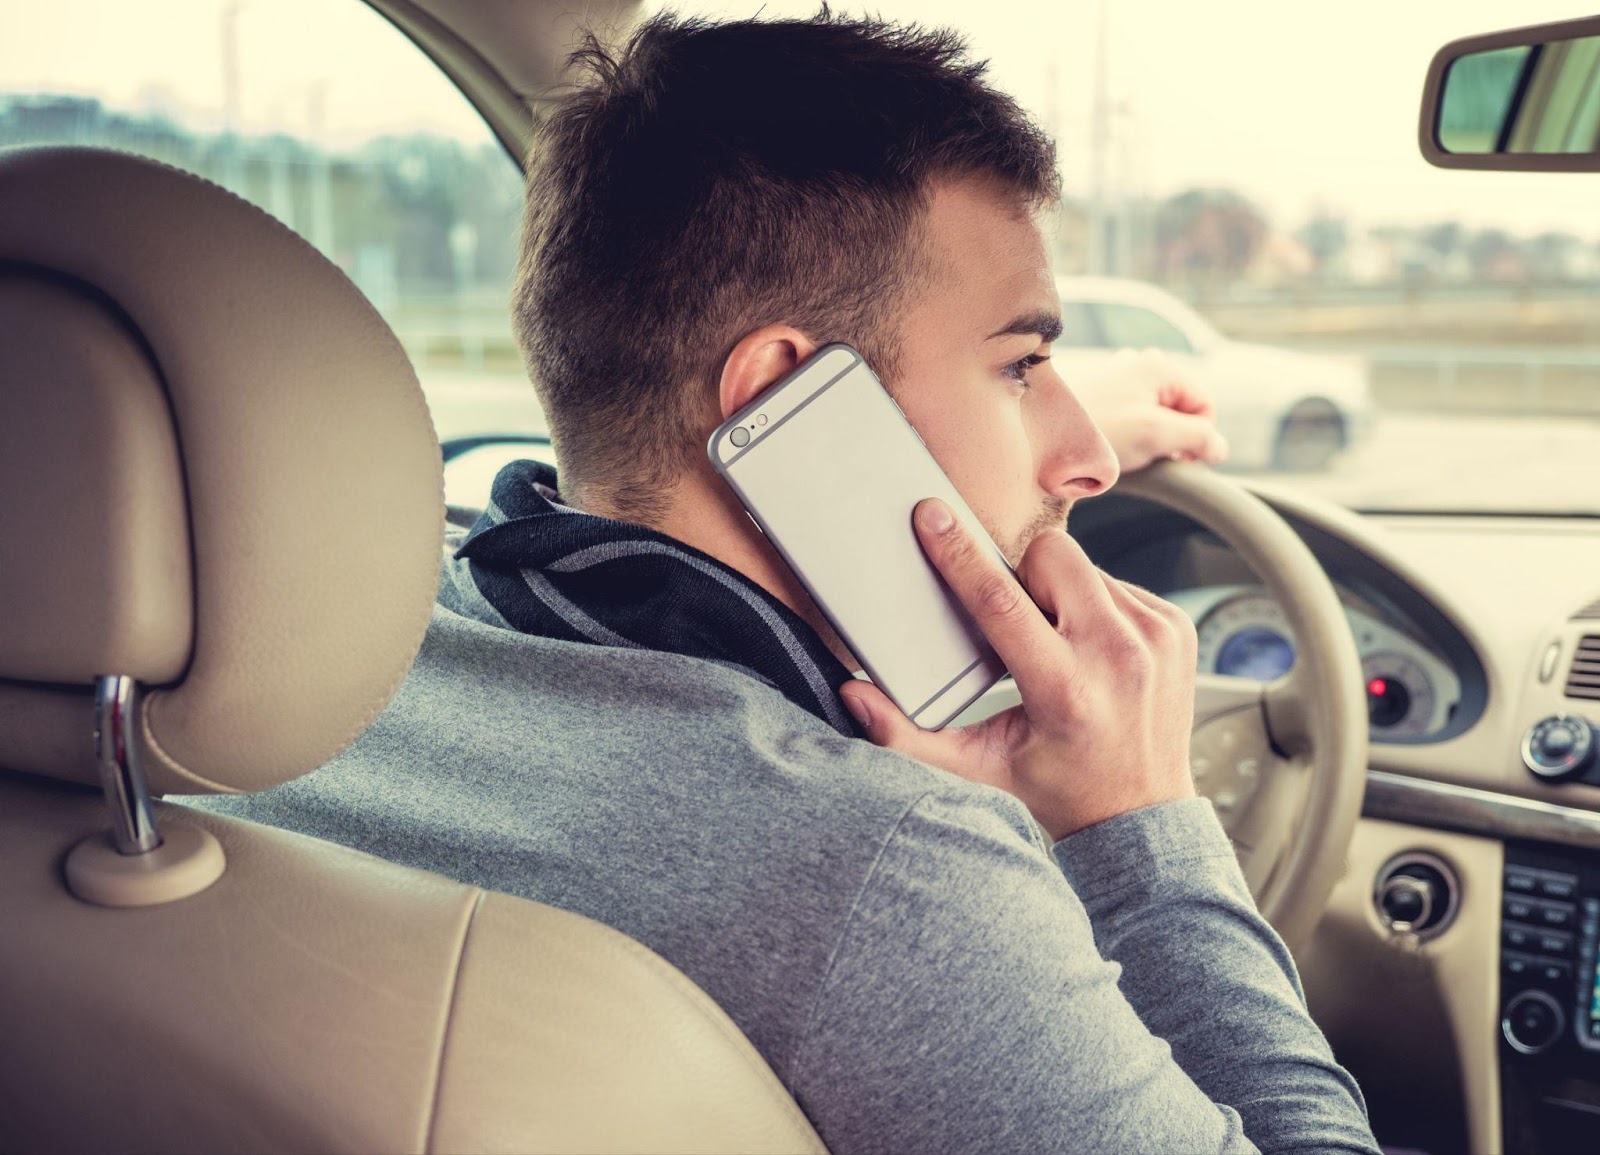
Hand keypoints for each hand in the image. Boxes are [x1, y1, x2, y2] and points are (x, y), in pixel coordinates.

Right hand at [839, 499, 1197, 840]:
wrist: (1143, 815)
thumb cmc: (1056, 788)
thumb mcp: (979, 767)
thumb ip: (908, 736)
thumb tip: (852, 696)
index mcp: (1064, 690)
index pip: (1001, 601)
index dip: (959, 554)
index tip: (931, 515)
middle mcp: (1118, 657)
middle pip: (1051, 556)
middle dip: (1024, 575)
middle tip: (1018, 621)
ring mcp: (1156, 638)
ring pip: (1086, 566)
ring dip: (1060, 593)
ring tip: (1059, 644)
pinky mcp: (1178, 627)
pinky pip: (1118, 584)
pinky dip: (1095, 605)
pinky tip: (1090, 648)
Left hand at [1072, 348, 1227, 472]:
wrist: (1035, 437)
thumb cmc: (1095, 430)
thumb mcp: (1155, 434)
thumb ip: (1198, 438)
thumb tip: (1219, 448)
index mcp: (1159, 366)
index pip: (1204, 405)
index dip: (1199, 437)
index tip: (1176, 458)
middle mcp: (1139, 366)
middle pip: (1179, 411)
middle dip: (1171, 438)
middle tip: (1145, 455)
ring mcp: (1117, 381)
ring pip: (1155, 419)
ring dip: (1148, 441)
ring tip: (1123, 452)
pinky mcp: (1100, 399)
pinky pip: (1131, 422)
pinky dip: (1128, 439)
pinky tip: (1110, 449)